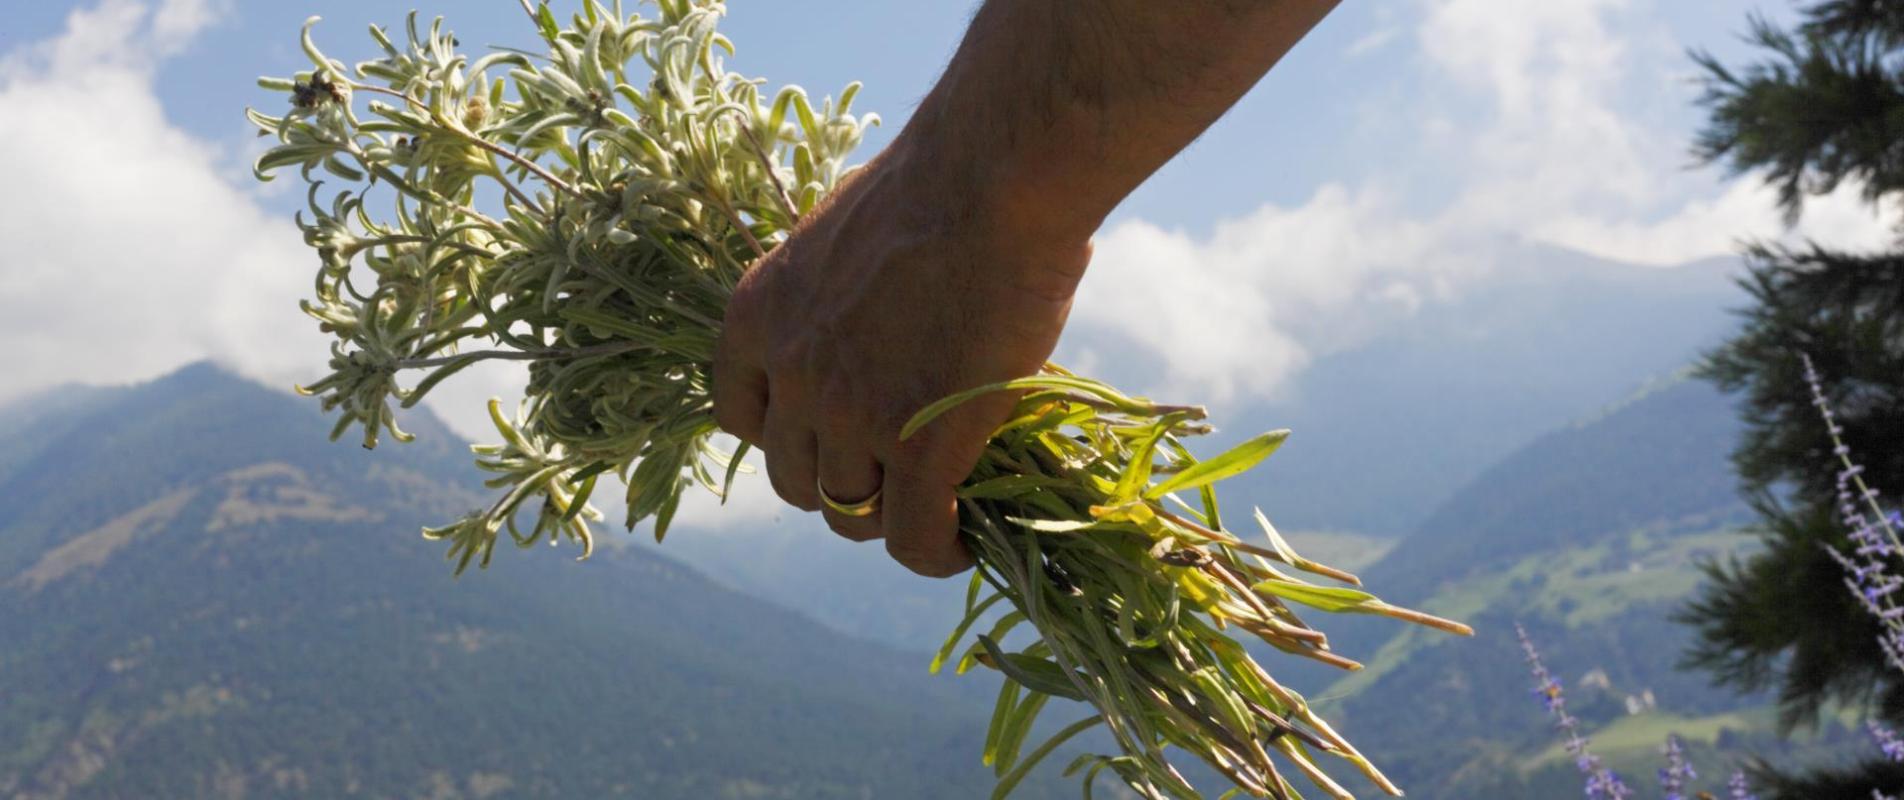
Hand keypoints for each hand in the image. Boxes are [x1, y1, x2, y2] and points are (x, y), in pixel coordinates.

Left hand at [713, 142, 1091, 576]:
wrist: (993, 181)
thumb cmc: (939, 184)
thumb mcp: (847, 239)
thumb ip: (837, 300)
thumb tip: (873, 329)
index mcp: (757, 316)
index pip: (738, 417)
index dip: (789, 436)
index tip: (832, 436)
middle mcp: (790, 374)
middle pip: (794, 477)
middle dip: (841, 481)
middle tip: (897, 472)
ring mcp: (850, 417)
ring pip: (850, 512)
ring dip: (891, 517)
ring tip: (937, 510)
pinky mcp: (918, 450)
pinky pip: (913, 537)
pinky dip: (935, 552)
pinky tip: (963, 543)